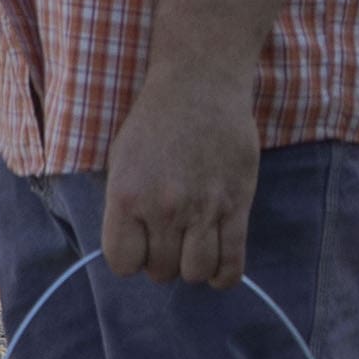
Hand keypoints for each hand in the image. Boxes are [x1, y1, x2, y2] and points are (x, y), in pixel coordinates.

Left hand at [100, 71, 262, 287]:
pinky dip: (223, 275)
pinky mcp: (237, 205)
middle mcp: (164, 208)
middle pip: (160, 271)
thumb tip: (135, 250)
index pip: (122, 263)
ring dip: (191, 266)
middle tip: (169, 235)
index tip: (138, 242)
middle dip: (162, 259)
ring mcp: (204, 208)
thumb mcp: (121, 160)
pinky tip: (218, 264)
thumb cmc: (156, 121)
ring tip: (192, 245)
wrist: (201, 83)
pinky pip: (232, 263)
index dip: (130, 257)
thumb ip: (125, 206)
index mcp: (128, 196)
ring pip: (195, 273)